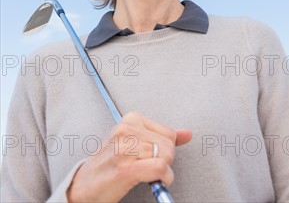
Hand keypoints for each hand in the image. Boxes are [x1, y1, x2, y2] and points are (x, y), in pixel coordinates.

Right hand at [67, 111, 191, 202]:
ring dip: (163, 171)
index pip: (169, 133)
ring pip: (165, 157)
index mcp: (131, 119)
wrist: (84, 185)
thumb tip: (187, 134)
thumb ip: (162, 136)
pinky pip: (160, 168)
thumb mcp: (135, 142)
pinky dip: (163, 177)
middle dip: (165, 160)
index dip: (166, 150)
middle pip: (169, 145)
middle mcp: (127, 130)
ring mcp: (125, 149)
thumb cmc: (110, 163)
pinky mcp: (126, 168)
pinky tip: (155, 180)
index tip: (153, 156)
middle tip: (149, 167)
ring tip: (146, 173)